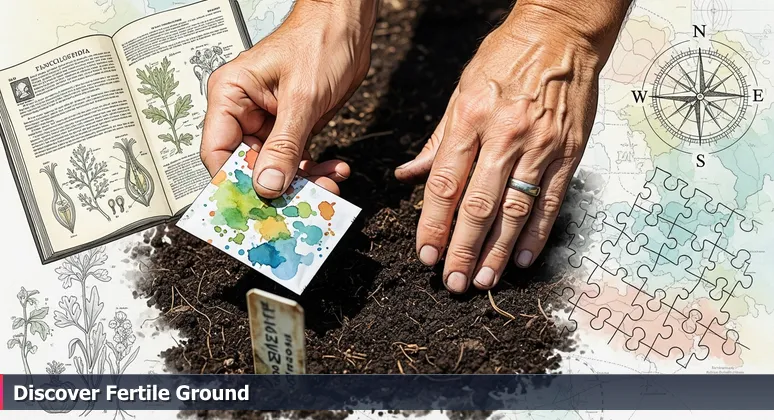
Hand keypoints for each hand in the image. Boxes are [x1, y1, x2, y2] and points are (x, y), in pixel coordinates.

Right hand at [200, 0, 376, 196]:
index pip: (218, 152)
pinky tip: (335, 171)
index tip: (254, 207)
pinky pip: (295, 159)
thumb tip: (266, 185)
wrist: (349, 25)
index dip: (232, 183)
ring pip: (274, 168)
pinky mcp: (291, 127)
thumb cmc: (319, 42)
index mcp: (231, 96)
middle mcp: (244, 111)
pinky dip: (314, 170)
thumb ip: (284, 145)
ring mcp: (268, 122)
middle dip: (276, 188)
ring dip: (302, 183)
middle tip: (301, 205)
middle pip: (247, 167)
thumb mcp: (302, 99)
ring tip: (328, 187)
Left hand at [395, 3, 624, 292]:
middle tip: (453, 281)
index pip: (445, 183)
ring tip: (484, 280)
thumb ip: (437, 139)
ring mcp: (540, 146)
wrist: (562, 32)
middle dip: (463, 250)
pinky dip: (536, 234)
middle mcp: (504, 135)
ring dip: (497, 251)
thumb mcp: (461, 90)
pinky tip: (522, 258)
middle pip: (478, 205)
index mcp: (470, 118)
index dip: (433, 224)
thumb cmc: (506, 57)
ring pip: (514, 210)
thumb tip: (408, 176)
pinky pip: (551, 201)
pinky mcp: (568, 152)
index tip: (426, 254)